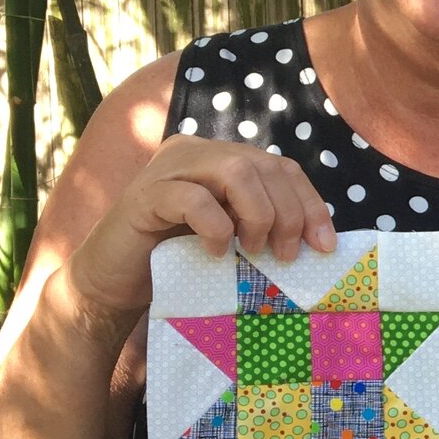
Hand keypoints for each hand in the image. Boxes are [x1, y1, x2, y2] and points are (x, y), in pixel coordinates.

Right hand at [63, 135, 336, 324]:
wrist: (114, 286)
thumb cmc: (179, 266)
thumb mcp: (232, 239)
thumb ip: (264, 224)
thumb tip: (320, 239)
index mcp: (219, 157)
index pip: (279, 166)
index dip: (309, 203)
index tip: (325, 245)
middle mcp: (194, 152)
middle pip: (262, 165)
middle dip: (287, 212)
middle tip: (285, 255)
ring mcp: (166, 169)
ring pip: (234, 171)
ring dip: (257, 214)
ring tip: (254, 251)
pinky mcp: (144, 196)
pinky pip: (192, 199)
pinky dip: (215, 227)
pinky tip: (215, 253)